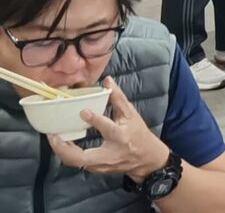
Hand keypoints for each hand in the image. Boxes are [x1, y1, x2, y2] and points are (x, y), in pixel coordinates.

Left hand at [49, 78, 167, 179]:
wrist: (146, 158)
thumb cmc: (139, 134)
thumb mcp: (131, 114)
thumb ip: (118, 98)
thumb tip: (107, 80)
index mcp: (120, 136)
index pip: (106, 127)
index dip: (94, 119)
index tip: (83, 111)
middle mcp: (109, 154)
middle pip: (80, 157)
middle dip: (63, 148)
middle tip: (52, 136)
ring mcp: (101, 165)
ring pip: (75, 162)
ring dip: (62, 151)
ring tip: (54, 138)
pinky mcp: (96, 169)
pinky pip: (78, 163)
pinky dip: (69, 154)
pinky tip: (64, 144)